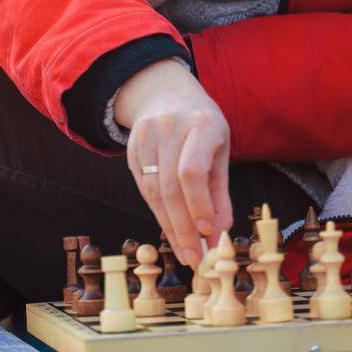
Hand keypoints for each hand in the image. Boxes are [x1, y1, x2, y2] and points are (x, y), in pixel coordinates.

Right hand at [116, 58, 232, 270]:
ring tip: (184, 251)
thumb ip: (219, 193)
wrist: (164, 93)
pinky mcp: (131, 148)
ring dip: (170, 226)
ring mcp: (146, 136)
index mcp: (201, 124)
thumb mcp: (220, 150)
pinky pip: (144, 188)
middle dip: (182, 227)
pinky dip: (159, 213)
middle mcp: (170, 128)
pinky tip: (170, 230)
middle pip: (171, 187)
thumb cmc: (202, 126)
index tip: (206, 234)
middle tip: (193, 257)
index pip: (192, 171)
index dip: (197, 205)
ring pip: (154, 191)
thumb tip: (218, 235)